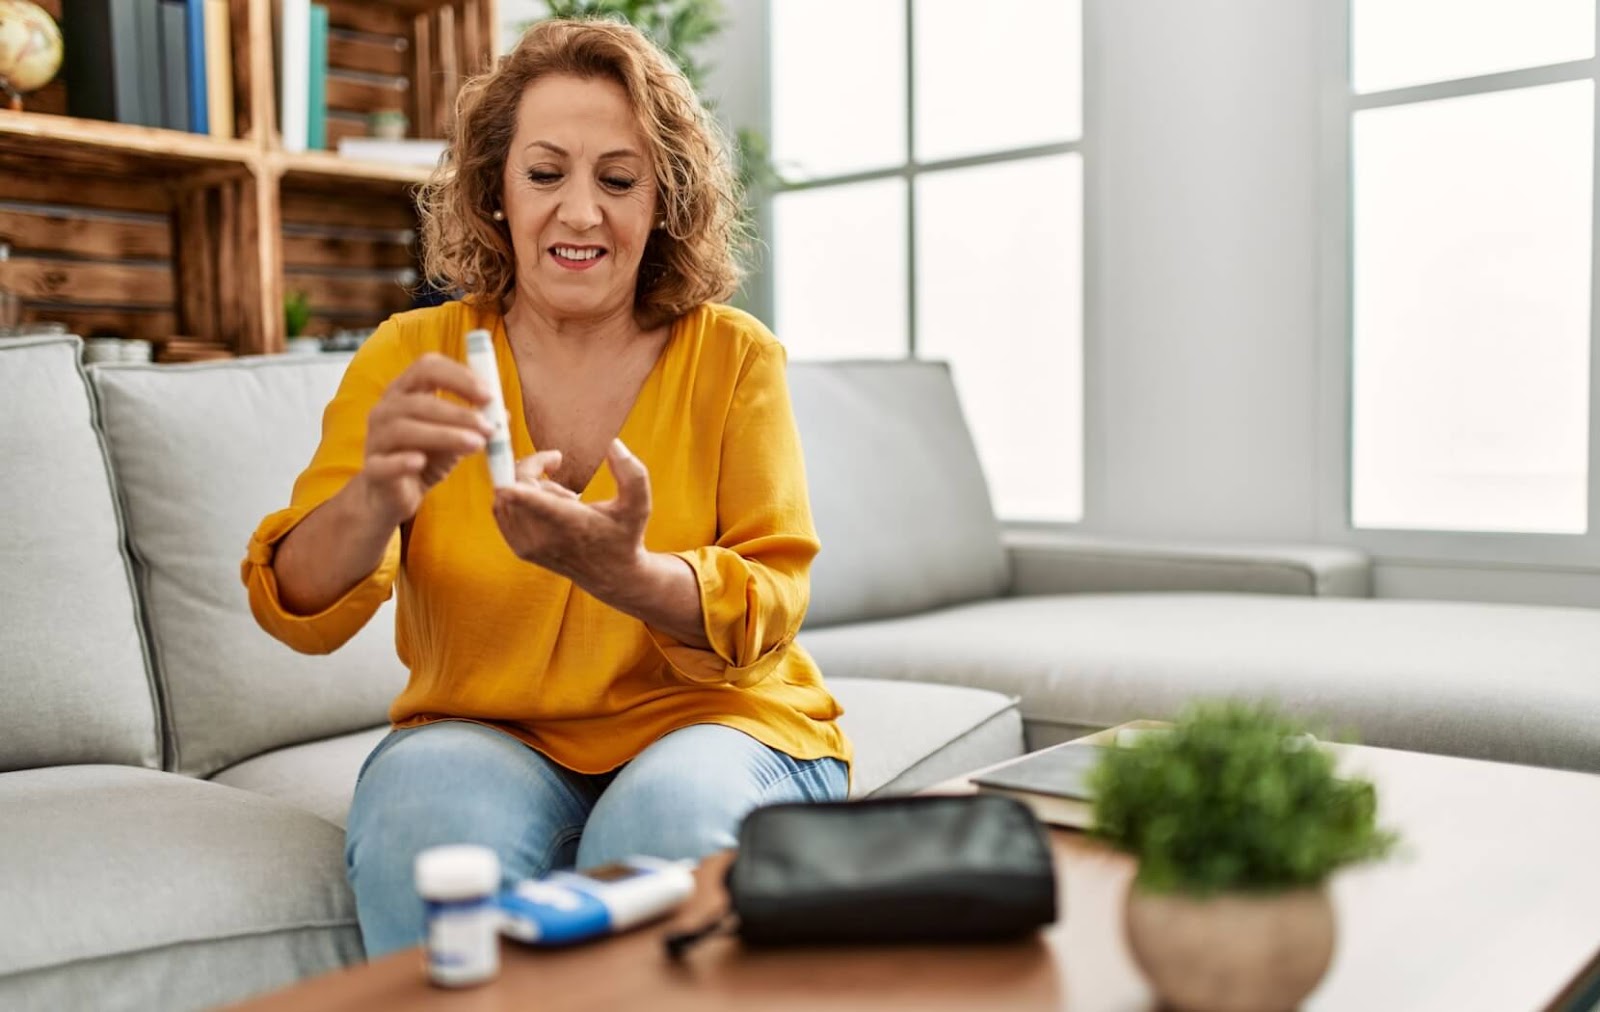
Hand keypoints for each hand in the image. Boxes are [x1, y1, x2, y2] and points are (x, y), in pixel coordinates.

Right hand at [358, 353, 492, 527]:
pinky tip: (420, 462)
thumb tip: (503, 416)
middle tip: (489, 427)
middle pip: (418, 401)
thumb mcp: (454, 439)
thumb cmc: (424, 458)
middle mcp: (385, 410)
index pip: (427, 367)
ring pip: (404, 429)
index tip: (489, 395)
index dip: (459, 376)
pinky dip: (402, 461)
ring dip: (444, 435)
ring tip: (476, 445)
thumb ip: (473, 425)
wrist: (394, 495)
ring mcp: (375, 439)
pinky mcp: (372, 470)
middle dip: (459, 412)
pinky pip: (384, 463)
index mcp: (405, 392)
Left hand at [491, 439, 652, 592]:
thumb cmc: (626, 535)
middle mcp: (543, 538)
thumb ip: (631, 473)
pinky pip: (501, 508)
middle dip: (533, 466)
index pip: (534, 503)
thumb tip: (613, 443)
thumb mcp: (639, 504)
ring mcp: (527, 545)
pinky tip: (544, 502)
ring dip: (528, 482)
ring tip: (560, 493)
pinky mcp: (518, 548)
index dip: (517, 483)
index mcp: (572, 524)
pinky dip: (517, 495)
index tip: (512, 471)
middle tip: (557, 464)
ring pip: (506, 494)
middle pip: (514, 485)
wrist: (611, 575)